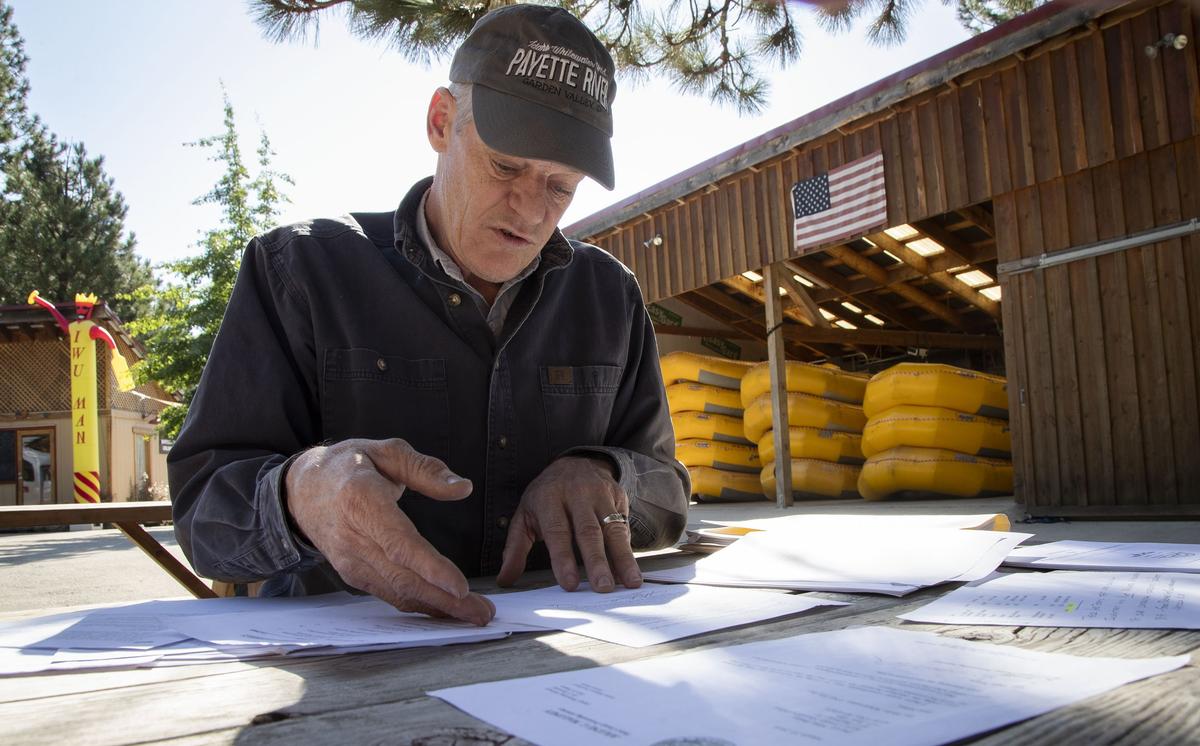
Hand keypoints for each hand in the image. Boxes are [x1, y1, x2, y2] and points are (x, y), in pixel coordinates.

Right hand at [285, 438, 494, 625]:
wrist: (301, 490)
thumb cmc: (350, 466)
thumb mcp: (388, 451)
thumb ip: (426, 470)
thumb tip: (463, 488)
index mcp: (361, 501)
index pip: (398, 543)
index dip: (429, 568)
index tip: (460, 587)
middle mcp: (353, 538)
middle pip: (402, 577)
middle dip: (445, 600)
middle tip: (483, 613)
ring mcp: (350, 561)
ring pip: (397, 592)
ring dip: (437, 608)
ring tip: (474, 615)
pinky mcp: (353, 574)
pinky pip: (389, 594)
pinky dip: (419, 605)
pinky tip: (446, 609)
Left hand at [497, 455, 640, 592]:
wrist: (574, 463)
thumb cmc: (546, 497)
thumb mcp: (525, 516)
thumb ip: (515, 547)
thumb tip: (505, 578)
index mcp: (549, 498)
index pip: (557, 531)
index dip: (563, 558)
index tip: (569, 583)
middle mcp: (577, 494)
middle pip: (588, 531)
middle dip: (596, 561)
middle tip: (602, 587)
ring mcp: (601, 494)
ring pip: (612, 529)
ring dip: (622, 558)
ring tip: (629, 582)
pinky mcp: (619, 497)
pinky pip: (625, 526)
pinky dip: (629, 550)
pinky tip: (632, 571)